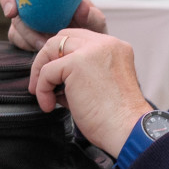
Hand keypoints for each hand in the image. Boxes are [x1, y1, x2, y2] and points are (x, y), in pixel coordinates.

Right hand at [0, 0, 105, 50]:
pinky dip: (25, 42)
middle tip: (12, 13)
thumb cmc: (90, 29)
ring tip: (41, 42)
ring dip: (23, 30)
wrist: (85, 51)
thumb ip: (91, 15)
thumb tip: (81, 8)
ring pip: (14, 19)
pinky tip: (38, 46)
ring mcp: (26, 17)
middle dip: (7, 0)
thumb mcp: (96, 22)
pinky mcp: (22, 34)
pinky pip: (16, 36)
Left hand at [28, 29, 152, 155]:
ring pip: (52, 48)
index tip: (53, 77)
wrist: (127, 130)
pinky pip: (48, 71)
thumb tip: (52, 76)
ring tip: (44, 95)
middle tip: (41, 84)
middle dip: (47, 59)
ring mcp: (93, 50)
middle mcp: (106, 43)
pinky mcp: (78, 63)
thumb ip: (80, 73)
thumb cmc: (115, 118)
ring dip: (41, 72)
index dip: (61, 55)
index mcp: (115, 47)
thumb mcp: (100, 85)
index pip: (79, 38)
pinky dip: (42, 89)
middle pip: (64, 37)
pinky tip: (49, 105)